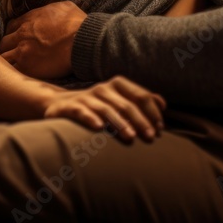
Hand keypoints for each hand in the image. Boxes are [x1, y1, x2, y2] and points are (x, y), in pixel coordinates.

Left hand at [0, 0, 87, 78]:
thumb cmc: (77, 23)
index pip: (10, 27)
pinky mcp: (27, 68)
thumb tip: (54, 10)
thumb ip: (52, 8)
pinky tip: (15, 78)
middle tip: (11, 56)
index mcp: (29, 20)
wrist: (83, 41)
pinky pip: (12, 72)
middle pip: (3, 43)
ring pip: (3, 58)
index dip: (12, 34)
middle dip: (5, 49)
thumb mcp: (63, 7)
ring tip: (10, 69)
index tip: (16, 41)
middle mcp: (21, 35)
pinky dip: (12, 74)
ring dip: (6, 63)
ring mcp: (22, 52)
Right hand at [42, 76, 165, 141]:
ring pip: (106, 110)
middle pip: (126, 104)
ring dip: (120, 123)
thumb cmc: (97, 106)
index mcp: (118, 85)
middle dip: (140, 121)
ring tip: (130, 137)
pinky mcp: (69, 107)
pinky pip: (81, 112)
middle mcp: (103, 89)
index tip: (160, 129)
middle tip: (150, 137)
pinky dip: (90, 118)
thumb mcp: (119, 100)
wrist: (60, 104)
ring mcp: (86, 97)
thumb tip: (163, 103)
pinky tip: (98, 127)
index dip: (152, 112)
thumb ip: (141, 101)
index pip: (141, 96)